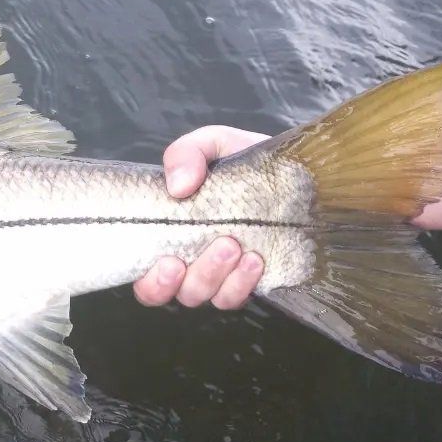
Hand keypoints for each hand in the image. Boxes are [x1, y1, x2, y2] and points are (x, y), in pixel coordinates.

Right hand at [134, 126, 268, 309]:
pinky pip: (236, 298)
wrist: (294, 169)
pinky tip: (256, 260)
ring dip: (220, 277)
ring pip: (208, 297)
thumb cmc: (241, 159)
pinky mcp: (249, 282)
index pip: (147, 279)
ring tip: (239, 246)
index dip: (153, 283)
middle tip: (223, 243)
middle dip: (198, 275)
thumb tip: (177, 187)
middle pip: (180, 293)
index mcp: (169, 236)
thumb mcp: (211, 143)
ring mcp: (220, 276)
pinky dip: (243, 284)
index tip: (170, 261)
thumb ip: (185, 154)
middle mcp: (190, 263)